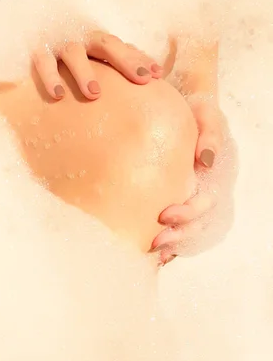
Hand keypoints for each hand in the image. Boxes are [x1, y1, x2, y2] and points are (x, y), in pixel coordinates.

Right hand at [32, 31, 162, 100]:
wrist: (30, 27)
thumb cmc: (69, 57)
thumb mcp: (92, 57)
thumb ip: (114, 65)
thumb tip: (149, 78)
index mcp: (96, 40)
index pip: (123, 47)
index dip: (140, 59)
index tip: (157, 75)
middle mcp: (80, 38)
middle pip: (106, 44)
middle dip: (125, 61)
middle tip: (141, 80)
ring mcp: (58, 43)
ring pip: (74, 53)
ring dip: (85, 72)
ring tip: (95, 94)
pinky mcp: (37, 51)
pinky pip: (44, 63)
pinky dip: (51, 77)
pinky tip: (59, 95)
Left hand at [151, 97, 236, 265]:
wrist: (182, 109)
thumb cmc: (197, 112)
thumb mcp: (207, 115)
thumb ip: (211, 135)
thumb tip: (207, 160)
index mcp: (211, 178)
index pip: (204, 204)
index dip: (187, 214)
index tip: (164, 214)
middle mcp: (201, 194)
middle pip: (195, 225)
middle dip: (176, 236)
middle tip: (154, 240)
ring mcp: (188, 200)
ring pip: (185, 231)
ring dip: (170, 244)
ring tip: (150, 250)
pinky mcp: (173, 200)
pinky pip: (172, 226)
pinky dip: (164, 242)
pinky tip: (147, 251)